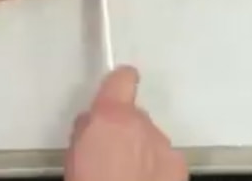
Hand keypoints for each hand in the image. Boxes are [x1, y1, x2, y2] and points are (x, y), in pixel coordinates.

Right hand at [66, 67, 187, 180]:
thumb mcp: (72, 159)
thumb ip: (85, 133)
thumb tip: (91, 126)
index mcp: (112, 119)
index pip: (121, 80)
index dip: (117, 84)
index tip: (114, 88)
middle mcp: (143, 127)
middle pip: (135, 117)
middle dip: (123, 132)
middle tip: (106, 159)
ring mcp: (165, 149)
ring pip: (151, 142)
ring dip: (139, 155)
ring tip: (123, 179)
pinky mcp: (179, 170)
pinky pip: (163, 162)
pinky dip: (154, 172)